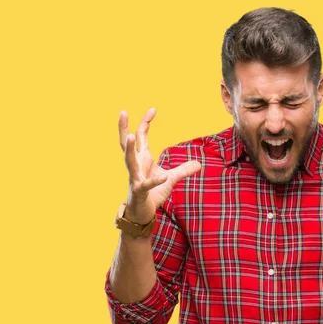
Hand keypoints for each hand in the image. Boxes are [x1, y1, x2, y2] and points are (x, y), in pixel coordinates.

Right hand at [118, 108, 200, 223]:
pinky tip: (163, 177)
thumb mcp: (170, 179)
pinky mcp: (139, 192)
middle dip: (124, 128)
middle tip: (123, 112)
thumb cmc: (152, 194)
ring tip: (130, 136)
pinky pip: (146, 185)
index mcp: (142, 159)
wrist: (143, 214)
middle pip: (126, 144)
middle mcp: (136, 166)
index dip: (145, 122)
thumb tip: (199, 164)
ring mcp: (135, 178)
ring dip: (129, 149)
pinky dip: (155, 181)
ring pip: (129, 161)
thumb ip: (183, 170)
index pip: (141, 136)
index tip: (153, 109)